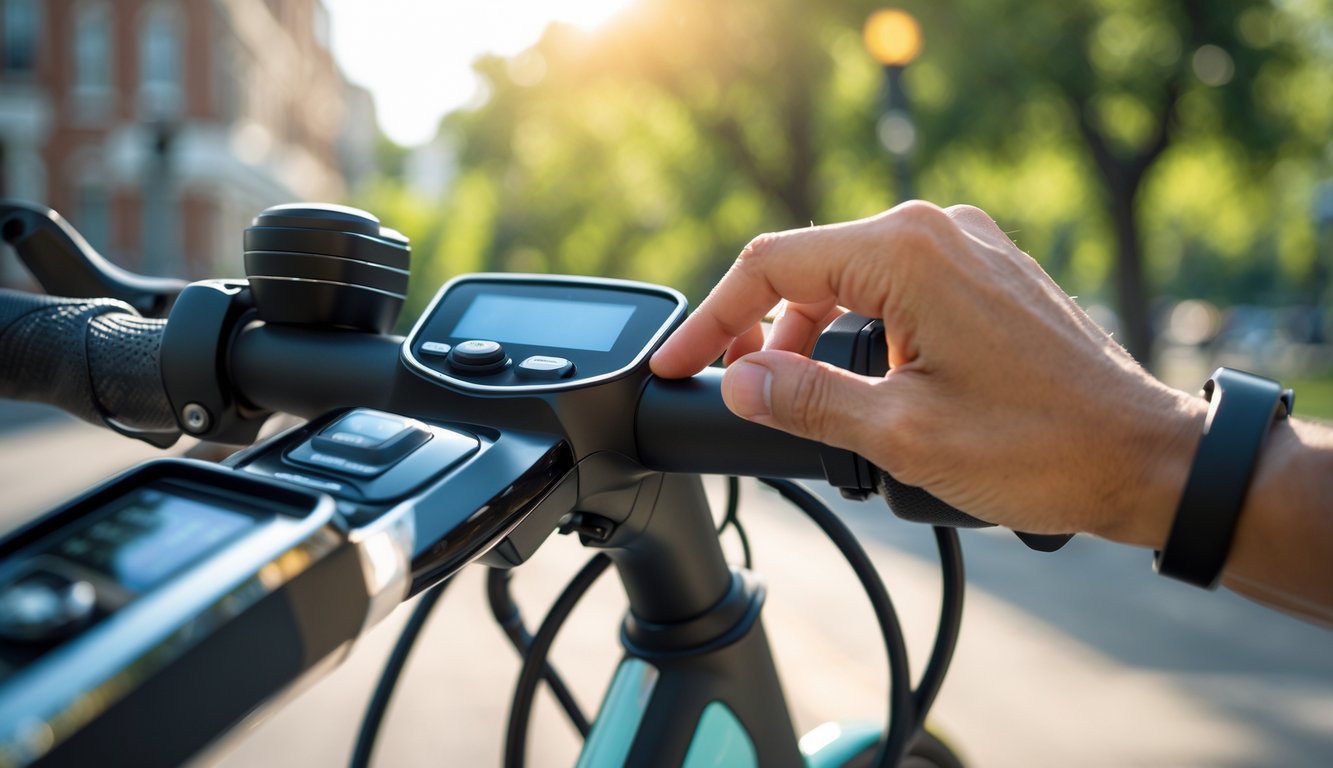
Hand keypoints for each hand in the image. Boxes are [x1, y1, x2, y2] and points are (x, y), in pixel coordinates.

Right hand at [651, 202, 1205, 544]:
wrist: (1143, 458)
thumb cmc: (1040, 447)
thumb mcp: (901, 433)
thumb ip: (805, 399)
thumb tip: (737, 381)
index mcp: (908, 252)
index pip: (773, 266)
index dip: (712, 319)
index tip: (678, 365)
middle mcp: (937, 230)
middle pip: (809, 266)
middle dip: (761, 329)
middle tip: (740, 394)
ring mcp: (967, 246)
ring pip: (850, 276)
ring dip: (811, 333)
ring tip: (798, 399)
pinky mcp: (986, 272)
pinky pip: (896, 284)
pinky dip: (859, 328)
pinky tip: (857, 380)